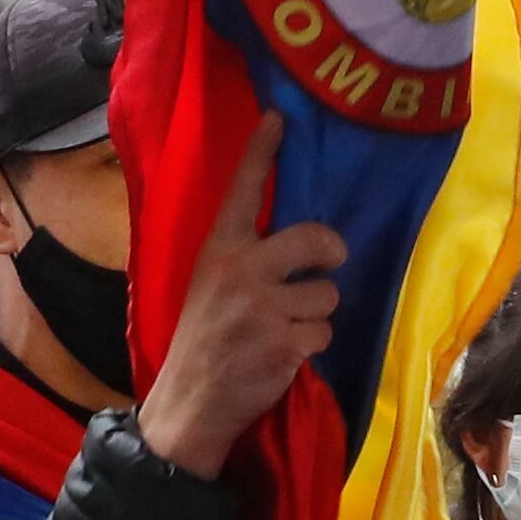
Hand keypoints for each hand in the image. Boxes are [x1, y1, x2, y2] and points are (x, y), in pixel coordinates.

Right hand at [135, 116, 340, 478]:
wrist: (190, 402)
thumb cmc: (203, 339)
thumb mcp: (208, 285)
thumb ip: (243, 257)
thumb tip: (295, 238)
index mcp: (219, 251)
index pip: (243, 191)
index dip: (261, 152)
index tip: (278, 117)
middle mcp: (240, 271)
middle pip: (314, 240)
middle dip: (331, 253)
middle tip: (328, 265)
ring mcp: (262, 308)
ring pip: (327, 295)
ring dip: (316, 315)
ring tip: (284, 328)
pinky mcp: (284, 343)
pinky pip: (324, 333)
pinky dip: (311, 346)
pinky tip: (284, 354)